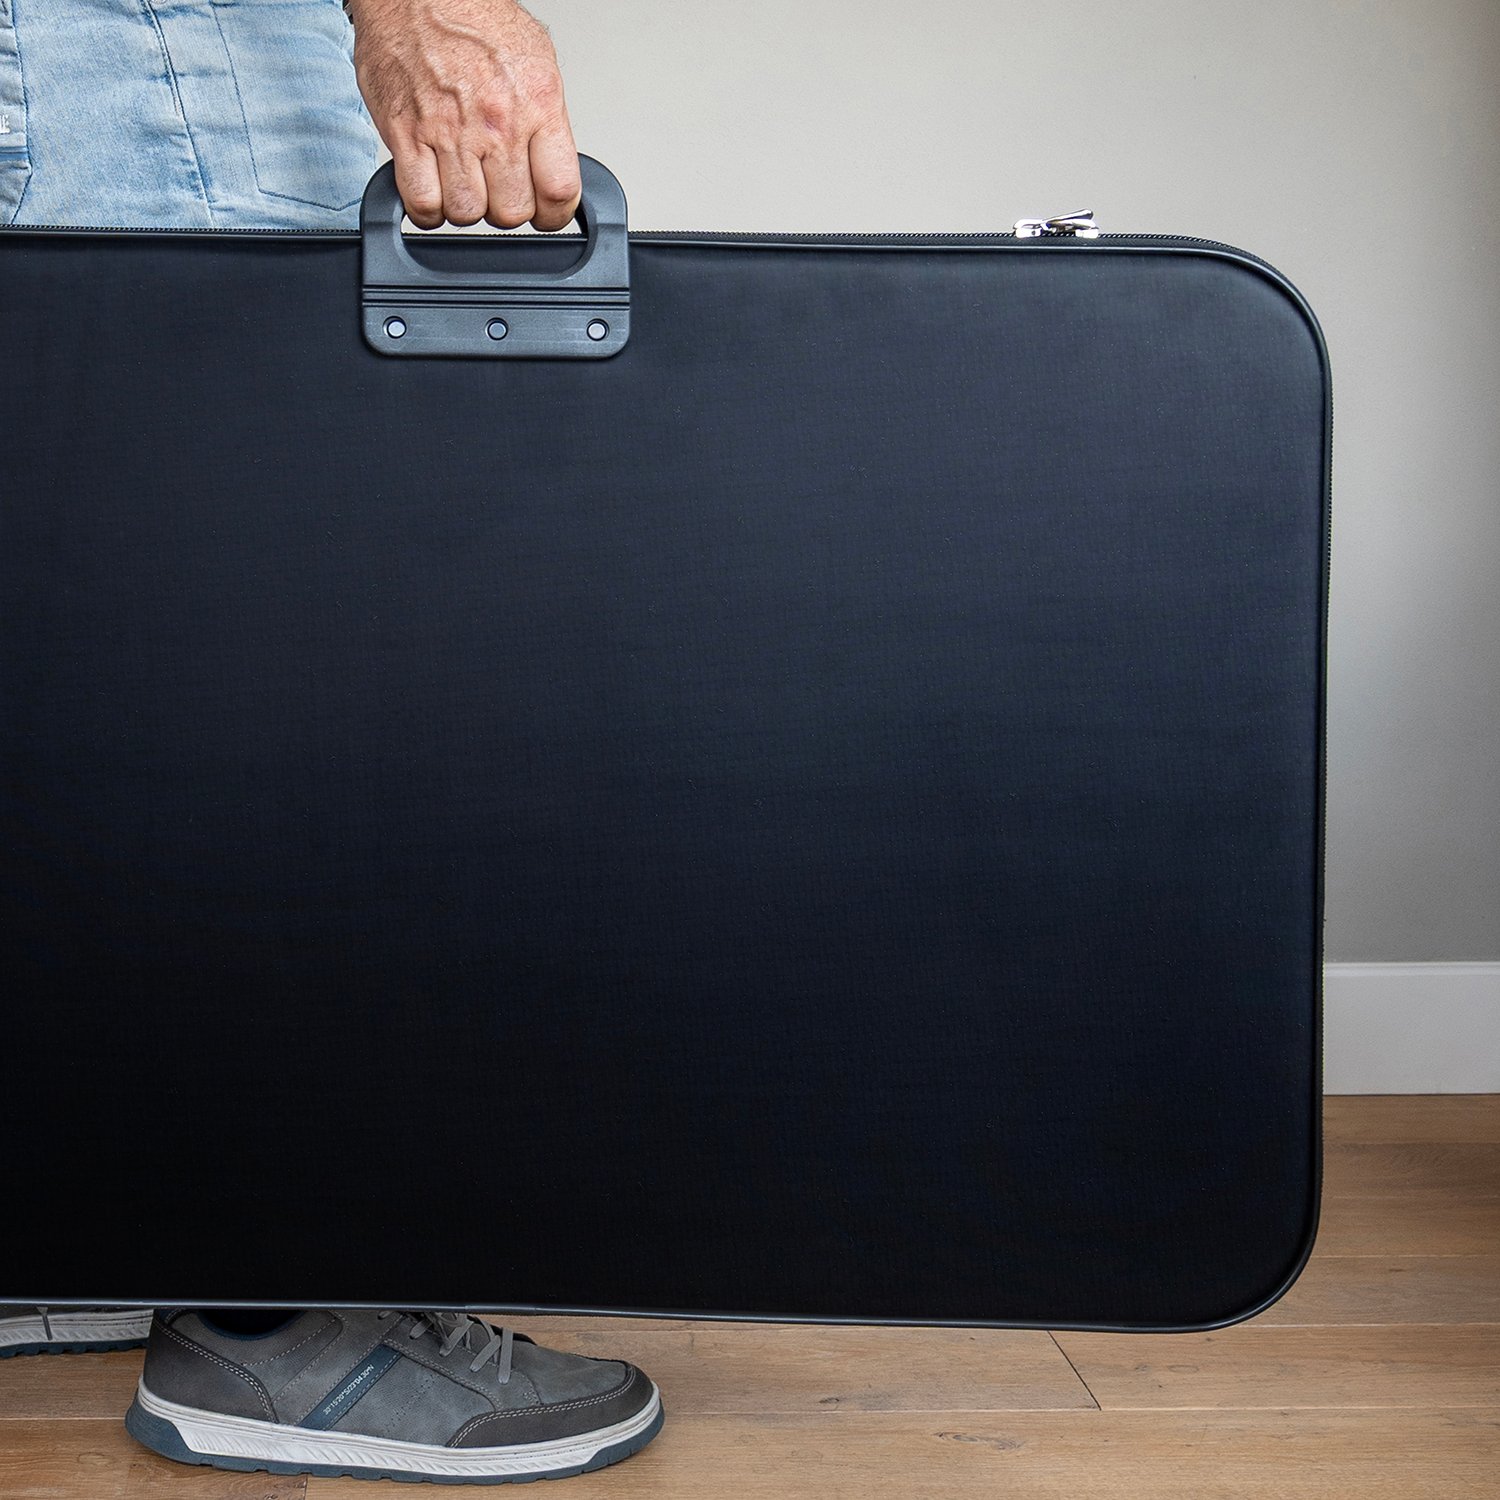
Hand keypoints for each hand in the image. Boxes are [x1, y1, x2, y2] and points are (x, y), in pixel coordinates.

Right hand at [344, 0, 580, 231]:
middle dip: (506, 209)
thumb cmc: (474, 18)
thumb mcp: (536, 61)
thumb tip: (553, 165)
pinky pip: (422, 203)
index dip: (554, 214)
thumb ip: (547, 120)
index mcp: (536, 104)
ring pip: (467, 213)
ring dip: (466, 207)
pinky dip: (428, 208)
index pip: (560, 191)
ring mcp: (448, 132)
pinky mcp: (405, 136)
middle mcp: (495, 122)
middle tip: (497, 188)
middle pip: (512, 212)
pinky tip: (434, 189)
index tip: (545, 212)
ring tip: (464, 181)